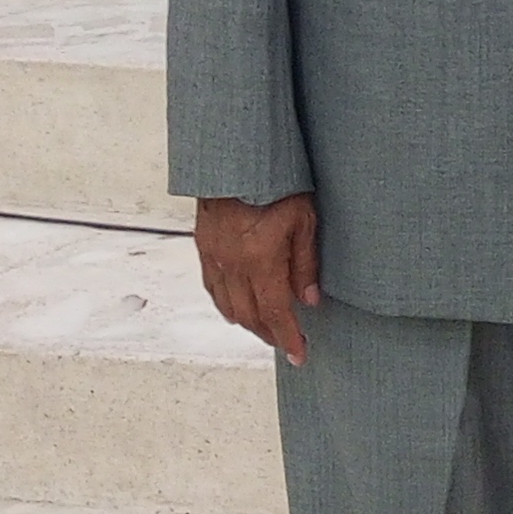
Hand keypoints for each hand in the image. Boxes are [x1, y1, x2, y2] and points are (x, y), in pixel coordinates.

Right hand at [195, 194, 320, 366]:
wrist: (234, 158)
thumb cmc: (276, 184)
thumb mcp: (304, 220)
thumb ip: (305, 263)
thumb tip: (309, 300)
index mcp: (260, 259)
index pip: (274, 312)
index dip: (287, 337)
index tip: (299, 355)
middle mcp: (232, 264)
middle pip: (250, 315)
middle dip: (269, 334)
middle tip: (288, 343)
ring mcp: (214, 256)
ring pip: (228, 305)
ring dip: (248, 322)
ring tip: (268, 329)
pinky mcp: (203, 246)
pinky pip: (213, 287)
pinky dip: (227, 304)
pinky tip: (238, 308)